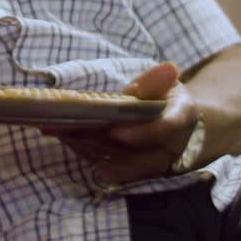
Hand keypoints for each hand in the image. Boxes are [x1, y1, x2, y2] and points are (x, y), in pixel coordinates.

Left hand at [41, 61, 200, 182]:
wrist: (173, 125)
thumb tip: (169, 68)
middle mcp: (169, 147)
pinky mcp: (134, 171)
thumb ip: (158, 79)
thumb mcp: (165, 83)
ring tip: (59, 130)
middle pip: (134, 153)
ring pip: (118, 163)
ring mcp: (152, 163)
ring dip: (87, 148)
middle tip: (68, 127)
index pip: (164, 129)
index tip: (115, 132)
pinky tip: (65, 138)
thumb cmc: (164, 98)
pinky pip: (110, 168)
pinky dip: (87, 154)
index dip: (140, 134)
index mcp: (181, 118)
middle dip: (98, 140)